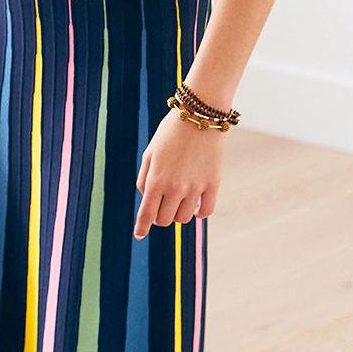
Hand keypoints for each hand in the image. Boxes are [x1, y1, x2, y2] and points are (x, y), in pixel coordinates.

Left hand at [133, 107, 225, 238]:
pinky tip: (194, 207)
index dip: (141, 228)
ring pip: (183, 218)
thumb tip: (148, 200)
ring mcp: (195, 187)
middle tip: (161, 207)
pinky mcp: (213, 184)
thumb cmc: (170, 133)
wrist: (199, 116)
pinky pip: (205, 211)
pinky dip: (198, 213)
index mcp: (155, 180)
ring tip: (177, 201)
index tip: (138, 235)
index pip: (146, 214)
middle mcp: (174, 188)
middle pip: (164, 220)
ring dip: (178, 213)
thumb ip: (145, 179)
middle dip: (159, 217)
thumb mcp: (149, 154)